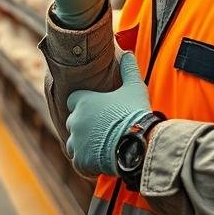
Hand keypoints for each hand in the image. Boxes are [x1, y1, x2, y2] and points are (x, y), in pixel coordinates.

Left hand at [66, 53, 150, 175]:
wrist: (139, 144)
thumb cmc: (136, 114)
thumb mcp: (135, 87)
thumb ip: (129, 69)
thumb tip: (127, 52)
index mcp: (83, 102)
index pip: (74, 100)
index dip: (84, 105)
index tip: (97, 110)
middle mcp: (75, 120)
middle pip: (74, 122)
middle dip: (84, 125)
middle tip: (103, 130)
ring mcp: (76, 141)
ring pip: (74, 143)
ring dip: (84, 144)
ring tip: (102, 146)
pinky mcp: (80, 160)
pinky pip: (79, 161)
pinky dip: (88, 162)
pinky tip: (101, 159)